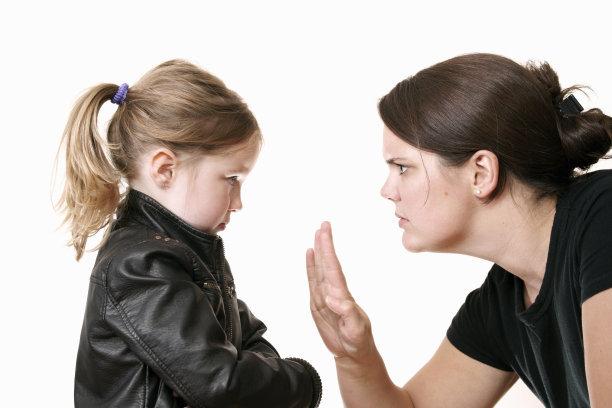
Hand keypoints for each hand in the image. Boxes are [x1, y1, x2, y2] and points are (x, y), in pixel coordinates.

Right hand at [306, 221, 373, 361]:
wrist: (353, 354)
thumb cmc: (358, 342)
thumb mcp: (356, 330)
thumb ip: (347, 313)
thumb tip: (332, 298)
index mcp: (343, 295)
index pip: (334, 268)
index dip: (329, 250)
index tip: (325, 234)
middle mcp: (334, 291)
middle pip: (328, 263)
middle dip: (325, 244)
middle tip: (324, 225)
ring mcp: (325, 296)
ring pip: (320, 269)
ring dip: (318, 251)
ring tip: (317, 234)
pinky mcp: (317, 303)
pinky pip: (313, 281)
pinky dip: (310, 266)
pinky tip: (310, 254)